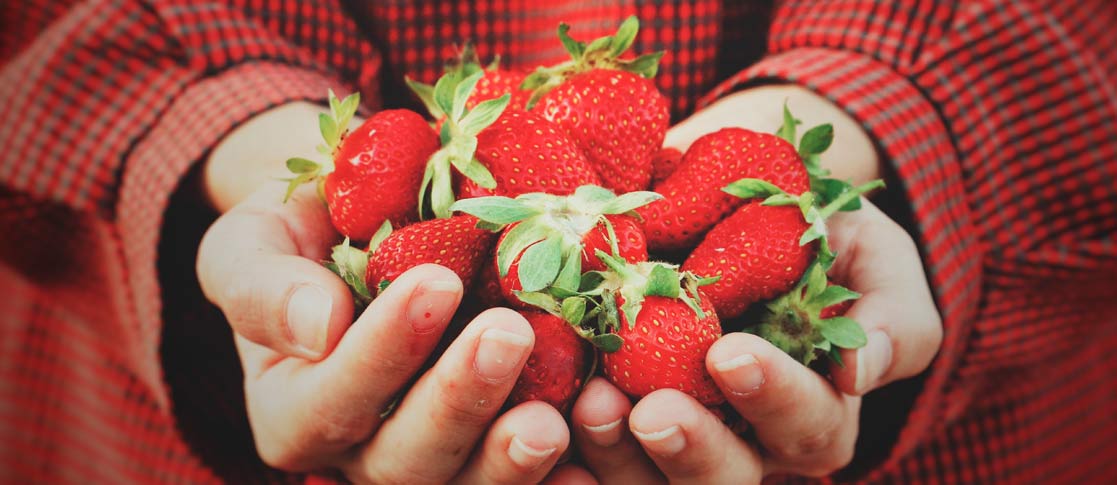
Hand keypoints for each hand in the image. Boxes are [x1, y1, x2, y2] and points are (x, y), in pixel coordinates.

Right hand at [196, 181, 569, 482]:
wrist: (359, 232)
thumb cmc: (300, 234)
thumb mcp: (251, 242)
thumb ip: (261, 287)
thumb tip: (316, 326)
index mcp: (293, 410)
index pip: (332, 399)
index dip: (383, 351)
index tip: (436, 282)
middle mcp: (359, 453)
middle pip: (406, 459)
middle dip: (459, 400)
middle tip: (510, 333)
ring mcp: (430, 457)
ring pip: (465, 483)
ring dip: (510, 458)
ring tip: (552, 418)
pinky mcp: (485, 449)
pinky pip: (516, 478)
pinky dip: (555, 473)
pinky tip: (590, 445)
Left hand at [565, 88, 941, 481]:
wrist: (739, 206)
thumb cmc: (819, 237)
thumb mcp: (875, 262)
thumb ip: (891, 317)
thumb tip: (861, 371)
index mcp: (814, 413)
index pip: (807, 425)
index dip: (773, 397)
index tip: (730, 352)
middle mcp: (746, 443)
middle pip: (726, 476)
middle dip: (690, 448)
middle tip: (652, 409)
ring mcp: (676, 435)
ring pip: (650, 479)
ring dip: (616, 452)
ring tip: (589, 402)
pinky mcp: (615, 418)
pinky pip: (589, 455)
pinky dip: (566, 445)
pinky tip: (536, 416)